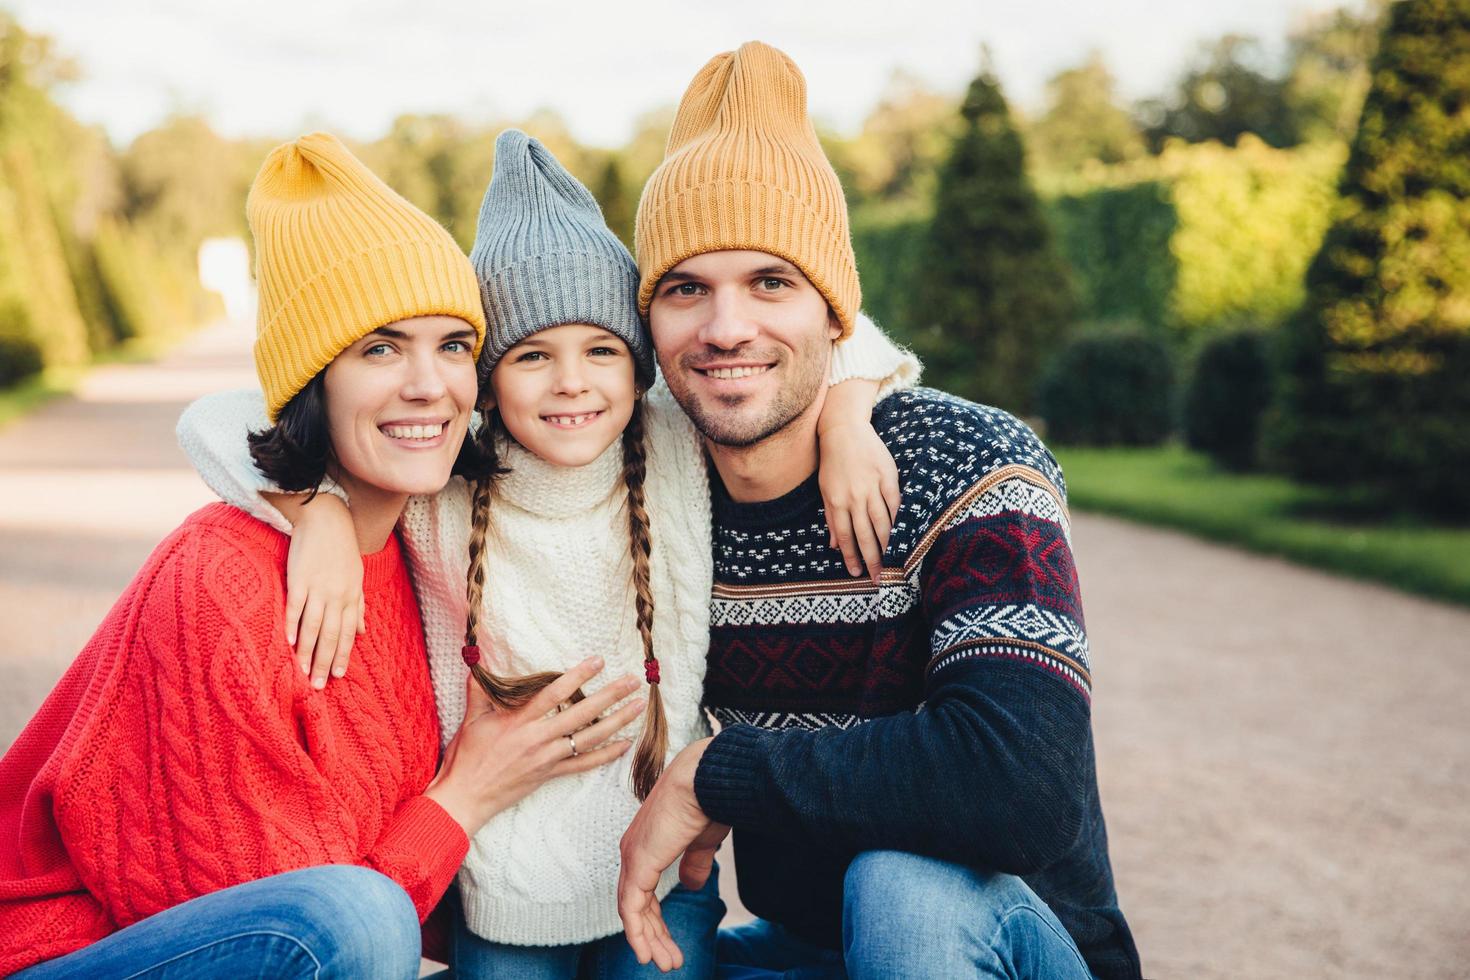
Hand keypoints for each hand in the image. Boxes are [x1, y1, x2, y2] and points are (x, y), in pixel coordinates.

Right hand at [269, 491, 364, 688]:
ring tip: (301, 671)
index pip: (348, 633)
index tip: (336, 676)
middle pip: (332, 635)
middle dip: (324, 661)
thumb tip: (364, 631)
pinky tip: (288, 642)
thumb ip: (359, 606)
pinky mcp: (300, 578)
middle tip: (317, 685)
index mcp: (352, 596)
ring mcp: (318, 587)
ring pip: (314, 626)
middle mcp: (338, 595)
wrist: (326, 519)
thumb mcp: (357, 577)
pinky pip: (296, 606)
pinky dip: (292, 625)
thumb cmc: (342, 550)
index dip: (342, 655)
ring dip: (307, 651)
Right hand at [426, 656, 643, 834]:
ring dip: (617, 721)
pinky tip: (625, 744)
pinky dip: (606, 755)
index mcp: (520, 721)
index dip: (579, 676)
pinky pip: (584, 764)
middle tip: (632, 680)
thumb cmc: (465, 757)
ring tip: (638, 706)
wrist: (464, 797)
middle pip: (582, 713)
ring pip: (589, 738)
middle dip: (610, 696)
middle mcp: (538, 739)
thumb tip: (476, 662)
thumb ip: (479, 691)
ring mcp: (547, 758)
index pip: (555, 693)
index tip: (599, 661)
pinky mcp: (550, 775)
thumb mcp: (471, 720)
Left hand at [618, 739, 729, 971]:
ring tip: (667, 964)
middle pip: (637, 905)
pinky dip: (638, 933)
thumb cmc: (708, 799)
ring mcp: (633, 857)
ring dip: (649, 940)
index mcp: (648, 844)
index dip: (656, 921)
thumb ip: (694, 864)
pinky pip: (631, 907)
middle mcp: (634, 851)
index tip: (670, 945)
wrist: (707, 778)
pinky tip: (646, 953)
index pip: (644, 892)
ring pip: (633, 911)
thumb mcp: (702, 841)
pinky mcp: (639, 863)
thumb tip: (691, 886)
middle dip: (654, 936)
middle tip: (669, 962)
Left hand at [817, 420, 900, 583]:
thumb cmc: (832, 463)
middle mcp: (854, 497)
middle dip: (872, 559)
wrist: (843, 430)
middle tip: (878, 578)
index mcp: (837, 502)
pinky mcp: (887, 476)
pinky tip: (902, 533)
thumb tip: (833, 546)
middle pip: (865, 535)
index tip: (857, 573)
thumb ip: (831, 518)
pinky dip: (898, 519)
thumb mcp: (825, 490)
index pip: (845, 537)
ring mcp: (872, 487)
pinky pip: (894, 503)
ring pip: (882, 522)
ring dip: (887, 544)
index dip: (851, 557)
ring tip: (892, 561)